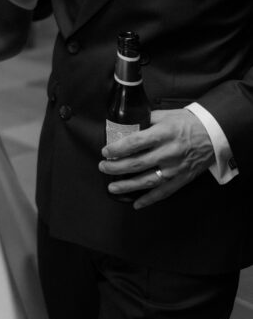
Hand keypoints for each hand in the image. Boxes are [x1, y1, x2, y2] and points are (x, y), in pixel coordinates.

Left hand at [99, 108, 215, 208]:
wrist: (215, 133)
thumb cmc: (189, 122)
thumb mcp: (167, 115)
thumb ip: (147, 120)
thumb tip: (126, 125)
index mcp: (164, 133)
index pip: (135, 142)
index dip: (117, 148)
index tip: (105, 151)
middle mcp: (169, 152)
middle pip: (137, 163)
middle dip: (116, 167)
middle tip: (103, 167)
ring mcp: (176, 168)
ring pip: (148, 180)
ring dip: (127, 186)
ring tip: (112, 187)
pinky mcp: (183, 179)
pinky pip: (164, 192)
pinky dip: (149, 200)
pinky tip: (136, 204)